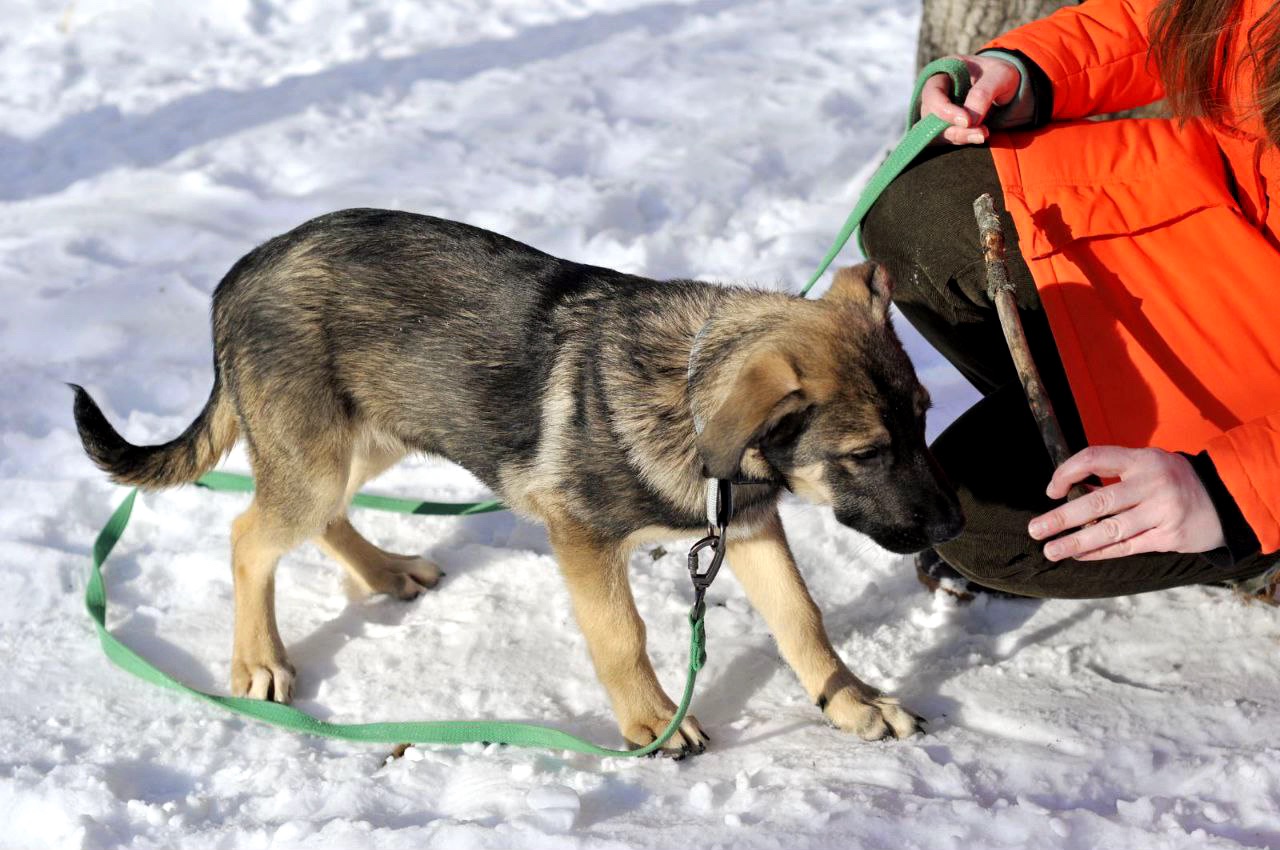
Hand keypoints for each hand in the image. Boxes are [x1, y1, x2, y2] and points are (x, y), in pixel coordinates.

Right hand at [920, 54, 1021, 144]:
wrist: (1006, 87)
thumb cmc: (1000, 75)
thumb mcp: (1000, 75)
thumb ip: (984, 93)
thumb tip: (969, 121)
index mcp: (943, 72)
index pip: (932, 94)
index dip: (945, 110)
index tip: (968, 121)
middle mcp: (935, 93)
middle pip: (930, 117)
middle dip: (954, 128)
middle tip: (981, 133)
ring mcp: (937, 112)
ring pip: (936, 131)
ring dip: (959, 136)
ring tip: (983, 135)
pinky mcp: (944, 127)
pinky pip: (945, 139)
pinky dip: (961, 140)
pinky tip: (978, 136)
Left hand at [1027, 446, 1225, 560]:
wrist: (1224, 502)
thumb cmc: (1172, 481)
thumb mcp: (1148, 465)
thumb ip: (1114, 475)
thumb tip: (1068, 491)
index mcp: (1143, 459)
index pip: (1096, 457)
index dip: (1067, 472)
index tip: (1051, 490)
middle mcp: (1152, 484)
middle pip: (1098, 501)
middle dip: (1062, 517)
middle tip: (1035, 529)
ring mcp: (1162, 512)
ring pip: (1110, 530)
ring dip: (1076, 542)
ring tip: (1051, 550)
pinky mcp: (1169, 537)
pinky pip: (1126, 547)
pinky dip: (1099, 552)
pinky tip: (1079, 555)